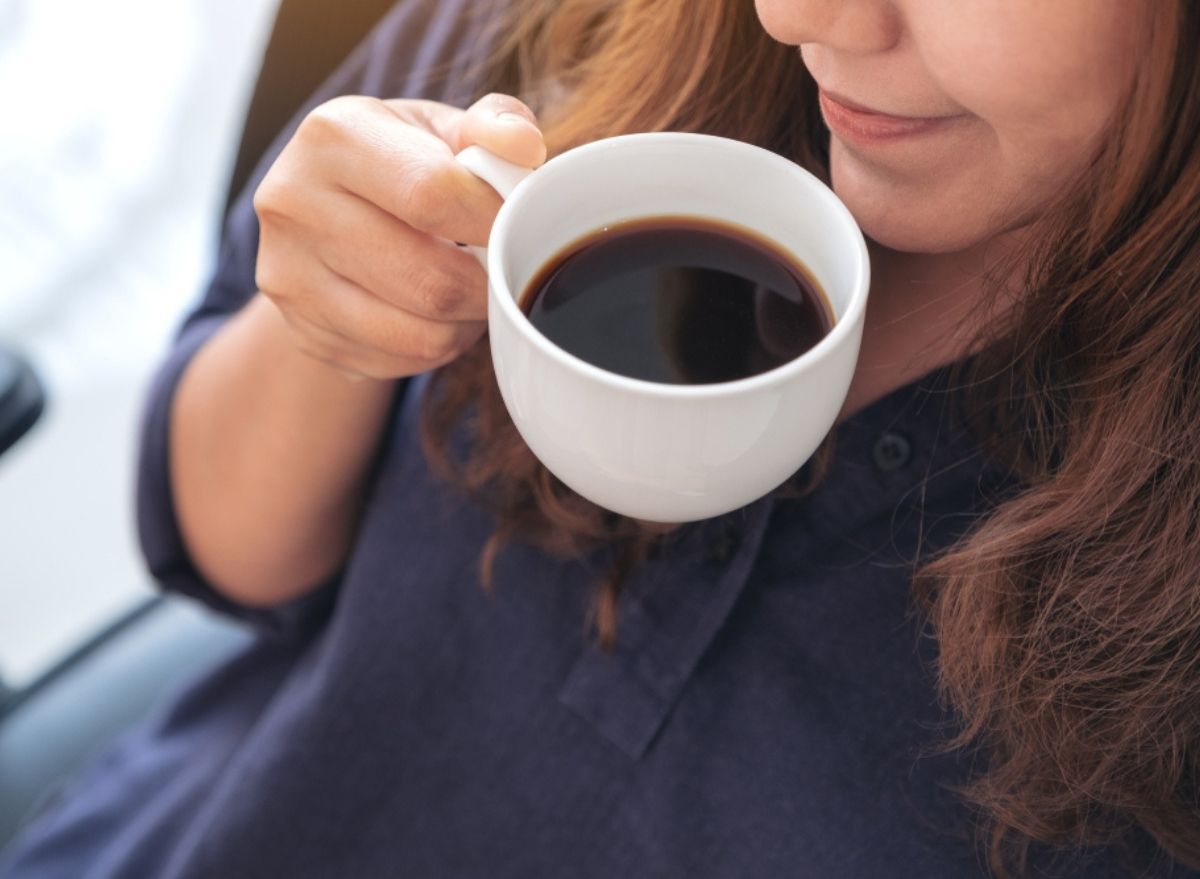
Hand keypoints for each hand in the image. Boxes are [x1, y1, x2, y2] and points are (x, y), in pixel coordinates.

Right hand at [253, 93, 545, 379]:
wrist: (320, 212)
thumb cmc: (400, 163)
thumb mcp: (441, 129)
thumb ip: (493, 127)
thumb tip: (524, 146)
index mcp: (334, 136)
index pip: (433, 194)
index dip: (494, 221)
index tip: (519, 226)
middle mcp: (294, 203)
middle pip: (430, 280)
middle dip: (486, 285)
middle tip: (501, 268)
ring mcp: (289, 275)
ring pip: (421, 335)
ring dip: (466, 322)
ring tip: (470, 289)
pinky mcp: (303, 332)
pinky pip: (401, 362)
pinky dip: (436, 346)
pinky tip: (434, 313)